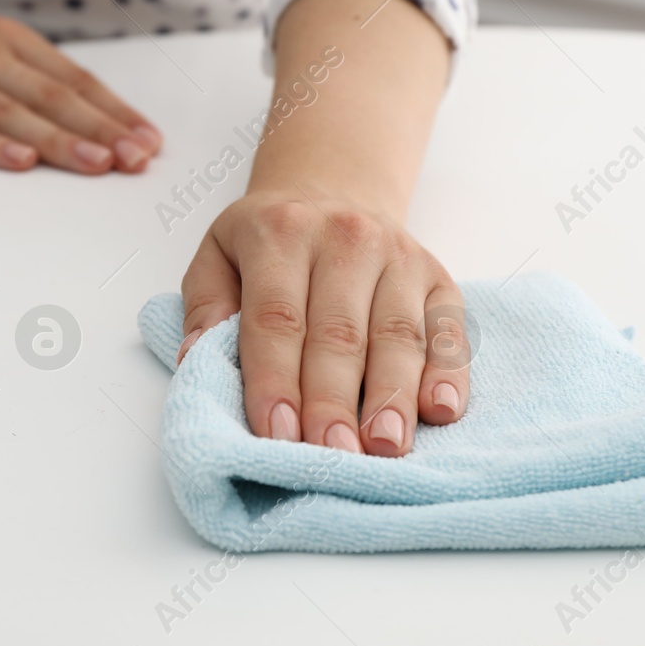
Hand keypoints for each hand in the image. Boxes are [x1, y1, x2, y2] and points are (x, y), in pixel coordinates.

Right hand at [0, 0, 161, 173]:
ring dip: (58, 140)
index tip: (150, 141)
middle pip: (52, 98)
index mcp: (9, 40)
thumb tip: (99, 120)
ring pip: (11, 114)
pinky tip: (20, 161)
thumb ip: (34, 79)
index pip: (74, 80)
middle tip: (137, 158)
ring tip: (98, 163)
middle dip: (101, 130)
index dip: (115, 112)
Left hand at [179, 188, 468, 455]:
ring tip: (385, 448)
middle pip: (339, 333)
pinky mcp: (438, 278)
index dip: (275, 379)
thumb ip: (205, 306)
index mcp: (283, 233)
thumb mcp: (219, 254)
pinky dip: (449, 372)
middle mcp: (346, 238)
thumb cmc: (269, 241)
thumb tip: (194, 359)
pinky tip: (441, 411)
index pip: (276, 317)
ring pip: (398, 335)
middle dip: (333, 402)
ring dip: (393, 397)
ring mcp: (399, 256)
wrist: (333, 188)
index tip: (274, 434)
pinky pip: (448, 329)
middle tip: (331, 458)